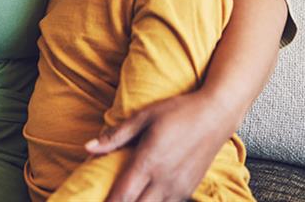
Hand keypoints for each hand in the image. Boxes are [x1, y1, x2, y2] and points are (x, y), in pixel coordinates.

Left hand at [85, 91, 232, 201]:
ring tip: (127, 197)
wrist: (216, 115)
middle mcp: (164, 180)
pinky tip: (146, 197)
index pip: (123, 195)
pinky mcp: (190, 189)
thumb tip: (88, 147)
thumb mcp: (144, 117)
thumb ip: (116, 136)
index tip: (97, 201)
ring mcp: (179, 188)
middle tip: (109, 199)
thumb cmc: (177, 112)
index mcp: (148, 161)